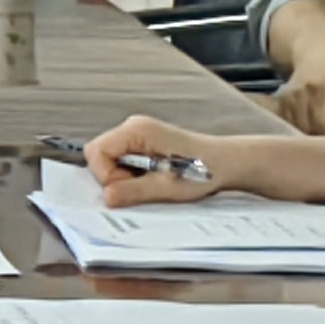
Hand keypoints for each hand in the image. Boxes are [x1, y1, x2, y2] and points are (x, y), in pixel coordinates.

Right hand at [81, 115, 212, 206]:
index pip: (97, 151)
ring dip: (123, 176)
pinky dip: (130, 174)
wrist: (227, 163)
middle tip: (141, 187)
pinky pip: (122, 159)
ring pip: (109, 158)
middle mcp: (133, 127)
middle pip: (100, 153)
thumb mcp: (167, 187)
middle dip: (112, 176)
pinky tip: (152, 178)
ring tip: (151, 182)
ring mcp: (137, 133)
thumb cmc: (204, 170)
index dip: (106, 174)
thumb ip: (133, 190)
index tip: (128, 188)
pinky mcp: (143, 142)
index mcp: (137, 130)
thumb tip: (107, 196)